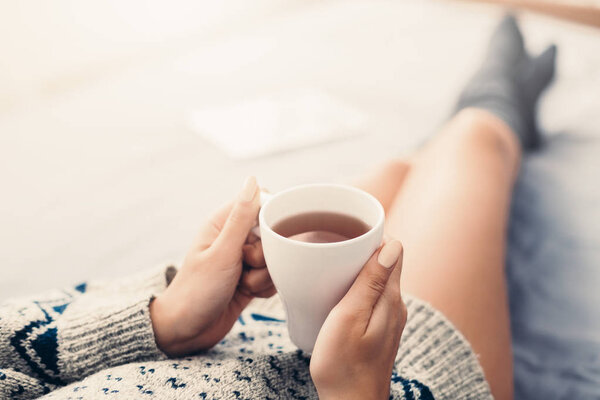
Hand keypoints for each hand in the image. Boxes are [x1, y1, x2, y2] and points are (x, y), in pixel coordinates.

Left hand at [149, 177, 275, 355]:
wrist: (186, 332)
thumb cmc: (197, 291)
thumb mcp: (223, 252)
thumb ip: (241, 217)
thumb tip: (253, 180)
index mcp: (223, 223)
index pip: (261, 203)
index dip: (270, 219)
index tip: (265, 237)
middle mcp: (234, 238)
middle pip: (272, 234)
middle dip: (266, 254)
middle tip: (245, 265)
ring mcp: (242, 260)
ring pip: (275, 258)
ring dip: (265, 274)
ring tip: (243, 284)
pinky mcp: (250, 279)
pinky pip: (273, 276)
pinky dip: (265, 287)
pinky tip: (248, 295)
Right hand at [310, 240, 405, 399]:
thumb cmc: (342, 365)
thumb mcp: (349, 318)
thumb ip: (369, 283)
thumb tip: (393, 246)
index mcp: (390, 299)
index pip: (393, 251)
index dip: (372, 237)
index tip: (346, 234)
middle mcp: (395, 306)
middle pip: (385, 263)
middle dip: (361, 251)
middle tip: (330, 248)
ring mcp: (389, 318)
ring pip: (377, 280)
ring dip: (357, 270)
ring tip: (330, 268)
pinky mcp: (380, 329)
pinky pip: (371, 297)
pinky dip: (356, 288)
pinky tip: (337, 293)